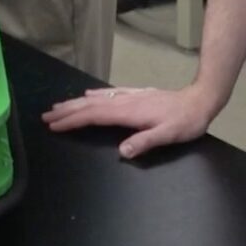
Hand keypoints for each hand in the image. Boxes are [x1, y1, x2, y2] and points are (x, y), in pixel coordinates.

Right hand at [42, 85, 215, 159]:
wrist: (199, 101)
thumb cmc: (184, 122)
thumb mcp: (168, 136)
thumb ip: (145, 142)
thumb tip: (122, 151)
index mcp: (128, 113)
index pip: (93, 116)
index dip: (72, 121)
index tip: (54, 124)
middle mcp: (124, 102)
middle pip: (89, 106)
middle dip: (67, 111)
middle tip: (46, 115)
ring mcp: (129, 97)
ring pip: (96, 100)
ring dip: (75, 103)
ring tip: (59, 106)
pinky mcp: (135, 95)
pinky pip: (108, 94)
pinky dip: (94, 95)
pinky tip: (88, 95)